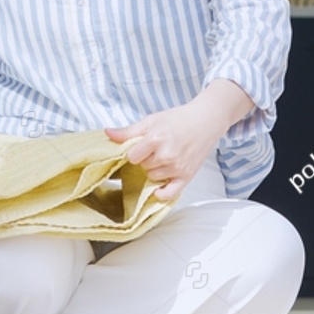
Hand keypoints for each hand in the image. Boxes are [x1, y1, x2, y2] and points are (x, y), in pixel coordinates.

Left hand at [105, 80, 253, 200]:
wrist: (205, 121)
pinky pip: (169, 194)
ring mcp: (177, 167)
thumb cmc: (179, 119)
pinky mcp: (186, 176)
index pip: (132, 156)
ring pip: (153, 178)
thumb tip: (107, 133)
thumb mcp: (151, 120)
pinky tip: (158, 188)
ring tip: (164, 158)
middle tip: (156, 149)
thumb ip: (129, 131)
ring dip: (154, 170)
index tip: (141, 147)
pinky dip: (161, 194)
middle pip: (143, 167)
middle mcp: (166, 155)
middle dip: (146, 159)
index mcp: (155, 139)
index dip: (135, 152)